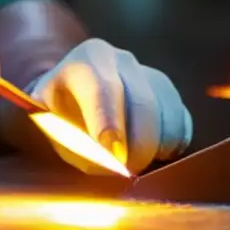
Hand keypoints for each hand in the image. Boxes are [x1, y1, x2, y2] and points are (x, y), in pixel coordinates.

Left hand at [29, 38, 192, 174]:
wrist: (73, 94)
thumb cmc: (58, 111)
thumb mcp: (48, 119)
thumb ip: (69, 137)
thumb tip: (104, 158)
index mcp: (88, 58)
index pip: (102, 88)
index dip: (109, 122)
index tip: (113, 153)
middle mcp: (123, 60)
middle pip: (142, 103)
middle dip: (135, 146)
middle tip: (123, 171)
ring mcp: (150, 74)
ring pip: (166, 115)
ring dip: (153, 149)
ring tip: (130, 162)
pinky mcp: (170, 95)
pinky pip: (181, 123)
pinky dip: (170, 145)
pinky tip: (150, 152)